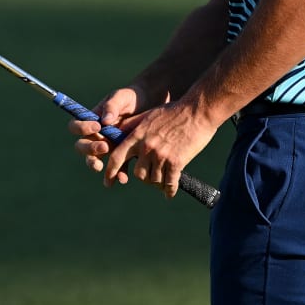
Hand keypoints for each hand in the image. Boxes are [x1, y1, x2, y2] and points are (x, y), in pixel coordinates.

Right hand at [67, 85, 144, 173]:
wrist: (151, 105)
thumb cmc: (131, 98)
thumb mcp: (121, 97)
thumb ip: (112, 106)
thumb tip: (104, 120)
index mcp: (91, 120)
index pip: (76, 126)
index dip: (81, 129)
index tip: (97, 126)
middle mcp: (96, 135)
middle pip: (82, 146)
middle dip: (89, 149)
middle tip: (105, 147)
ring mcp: (108, 146)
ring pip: (94, 160)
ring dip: (96, 165)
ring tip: (104, 168)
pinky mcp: (121, 155)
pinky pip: (115, 168)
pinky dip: (117, 174)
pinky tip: (123, 178)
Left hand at [99, 100, 220, 200]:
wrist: (197, 111)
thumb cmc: (173, 111)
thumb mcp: (147, 115)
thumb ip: (132, 126)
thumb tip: (117, 133)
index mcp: (136, 135)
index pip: (116, 157)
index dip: (110, 172)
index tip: (108, 183)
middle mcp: (146, 147)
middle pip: (138, 174)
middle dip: (144, 177)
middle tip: (151, 176)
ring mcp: (161, 155)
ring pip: (154, 180)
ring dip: (158, 183)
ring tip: (162, 182)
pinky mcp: (176, 162)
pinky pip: (169, 183)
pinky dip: (169, 190)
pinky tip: (169, 193)